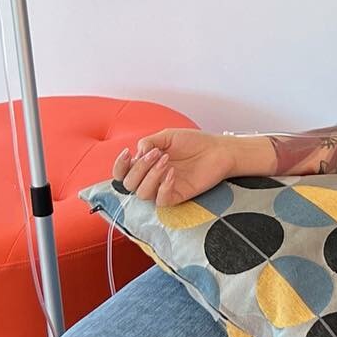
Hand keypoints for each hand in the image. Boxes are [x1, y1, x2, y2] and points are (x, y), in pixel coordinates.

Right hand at [111, 129, 237, 208]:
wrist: (218, 149)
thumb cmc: (194, 142)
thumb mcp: (167, 136)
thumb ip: (148, 142)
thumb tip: (136, 154)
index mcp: (146, 164)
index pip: (122, 173)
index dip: (119, 166)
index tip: (128, 153)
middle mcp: (151, 178)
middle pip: (129, 184)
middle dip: (139, 168)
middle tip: (157, 153)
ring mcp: (163, 188)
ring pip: (142, 194)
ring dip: (151, 176)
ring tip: (166, 161)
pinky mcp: (177, 196)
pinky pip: (161, 200)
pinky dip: (163, 187)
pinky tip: (172, 173)